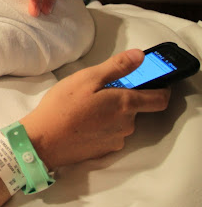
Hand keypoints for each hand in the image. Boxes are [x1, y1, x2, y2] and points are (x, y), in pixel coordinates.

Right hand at [20, 49, 170, 169]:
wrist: (44, 141)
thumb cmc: (63, 107)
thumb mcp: (86, 79)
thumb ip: (117, 67)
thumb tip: (140, 56)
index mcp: (125, 104)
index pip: (160, 99)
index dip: (162, 89)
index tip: (155, 82)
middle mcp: (127, 124)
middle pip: (136, 109)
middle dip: (122, 99)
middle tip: (96, 92)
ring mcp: (117, 139)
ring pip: (122, 121)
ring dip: (111, 113)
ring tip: (85, 107)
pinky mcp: (105, 150)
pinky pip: (111, 134)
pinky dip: (102, 126)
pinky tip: (82, 122)